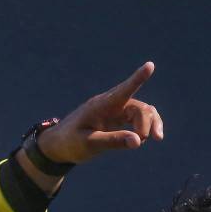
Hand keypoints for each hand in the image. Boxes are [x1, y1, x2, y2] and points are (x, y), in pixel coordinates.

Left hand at [37, 62, 163, 165]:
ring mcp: (116, 111)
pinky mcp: (118, 119)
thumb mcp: (89, 144)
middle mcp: (111, 105)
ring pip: (143, 111)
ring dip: (150, 124)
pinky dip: (145, 127)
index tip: (149, 65)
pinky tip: (143, 140)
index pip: (123, 91)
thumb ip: (113, 141)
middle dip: (146, 122)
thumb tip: (139, 141)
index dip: (137, 79)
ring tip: (151, 140)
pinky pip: (139, 118)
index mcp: (101, 106)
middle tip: (141, 141)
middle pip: (139, 107)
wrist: (59, 145)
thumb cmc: (70, 142)